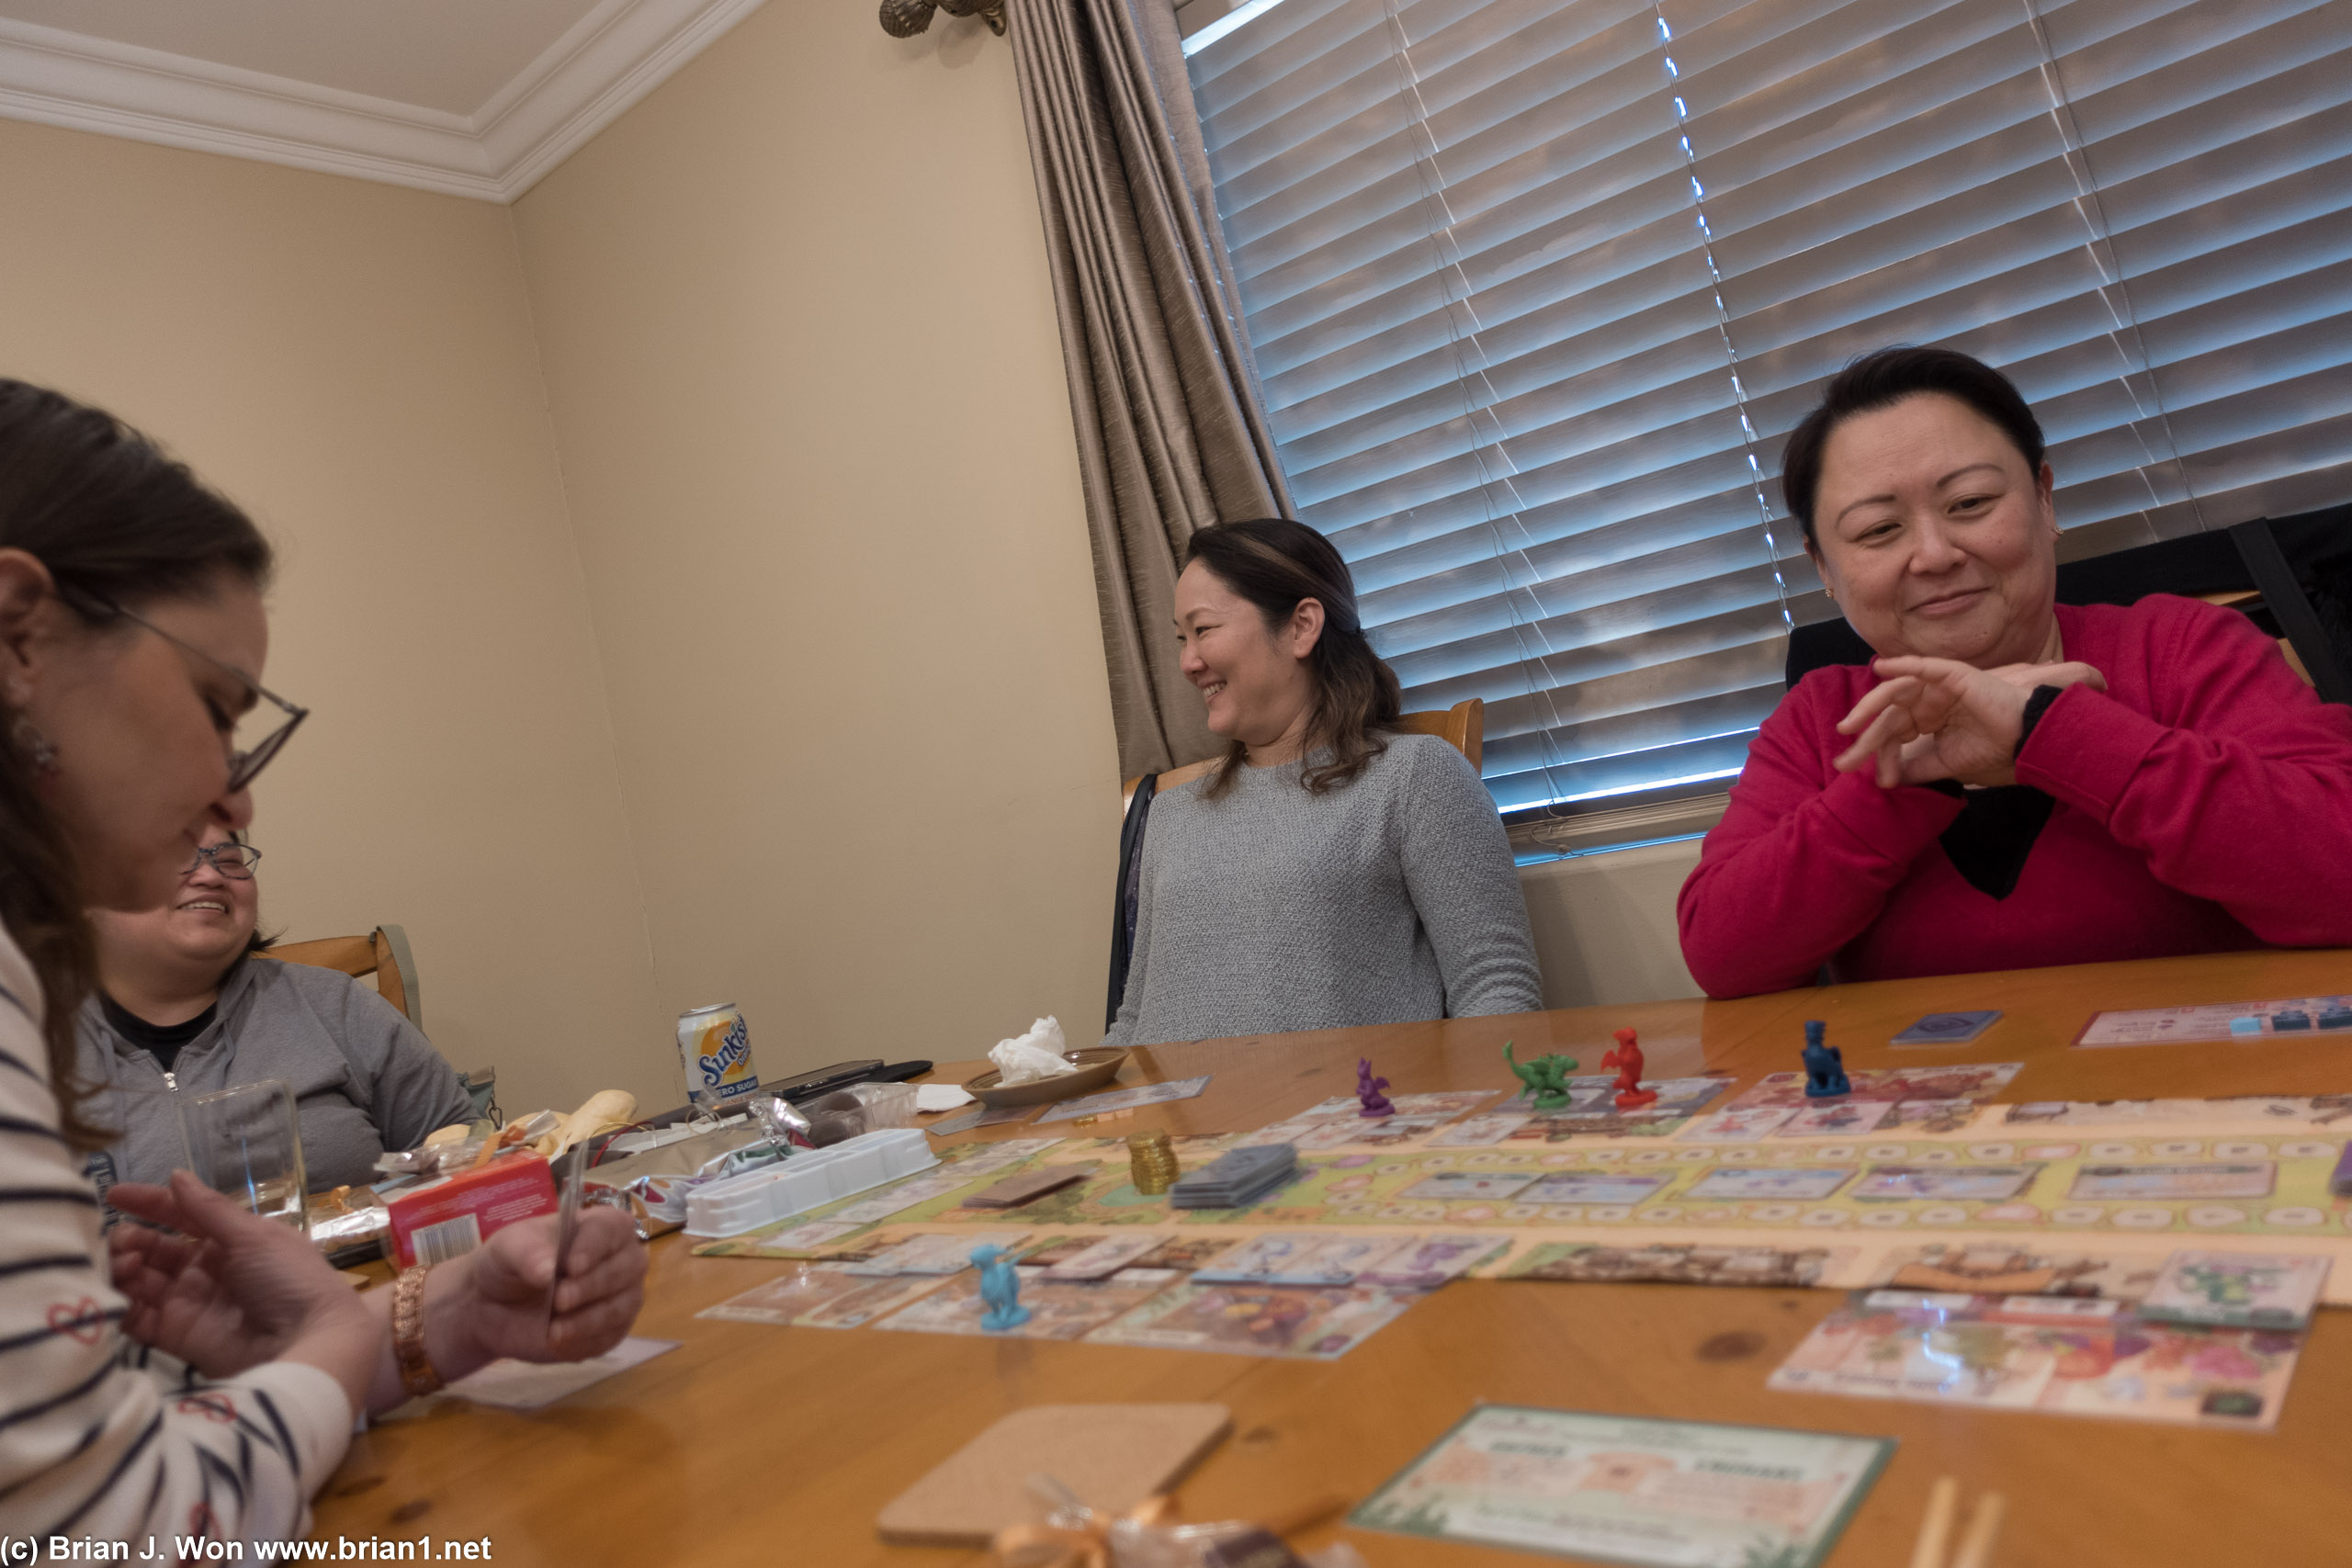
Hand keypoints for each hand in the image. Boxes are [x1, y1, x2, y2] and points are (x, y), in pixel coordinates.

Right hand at [109, 1172, 376, 1395]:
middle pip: (154, 1249)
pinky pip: (136, 1317)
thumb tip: (176, 1175)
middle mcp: (205, 1269)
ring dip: (123, 1267)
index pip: (181, 1216)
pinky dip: (119, 1303)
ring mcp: (188, 1303)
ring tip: (125, 1264)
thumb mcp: (254, 1236)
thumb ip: (209, 1210)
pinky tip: (116, 1291)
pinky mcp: (175, 1336)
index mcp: (229, 1240)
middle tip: (122, 1242)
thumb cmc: (288, 1279)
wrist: (306, 1342)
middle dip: (131, 1240)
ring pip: (140, 1280)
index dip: (149, 1204)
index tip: (113, 1195)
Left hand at [428, 1206, 646, 1371]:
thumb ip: (527, 1253)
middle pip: (628, 1268)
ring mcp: (621, 1295)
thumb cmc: (509, 1263)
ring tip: (554, 1331)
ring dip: (588, 1321)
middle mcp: (621, 1258)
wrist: (494, 1307)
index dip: (595, 1247)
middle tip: (559, 1300)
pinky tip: (556, 1342)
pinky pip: (610, 1338)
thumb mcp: (506, 1249)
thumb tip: (548, 1271)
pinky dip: (583, 1343)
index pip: (612, 1228)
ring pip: (622, 1307)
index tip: (571, 1267)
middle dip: (593, 1286)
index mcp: (600, 1226)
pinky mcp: (612, 1330)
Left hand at [1834, 657, 2105, 788]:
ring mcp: (1942, 688)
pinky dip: (1902, 665)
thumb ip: (1919, 767)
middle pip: (1889, 716)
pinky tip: (1880, 668)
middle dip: (1865, 739)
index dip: (1883, 756)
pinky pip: (1924, 667)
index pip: (1895, 734)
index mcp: (1931, 720)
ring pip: (1897, 694)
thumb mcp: (1949, 764)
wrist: (2034, 744)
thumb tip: (1887, 778)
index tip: (1881, 782)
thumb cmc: (1999, 752)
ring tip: (1849, 726)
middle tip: (1844, 763)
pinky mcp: (1956, 676)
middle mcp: (1932, 702)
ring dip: (1870, 709)